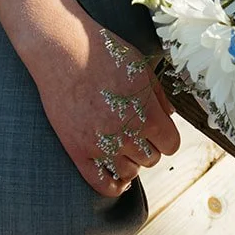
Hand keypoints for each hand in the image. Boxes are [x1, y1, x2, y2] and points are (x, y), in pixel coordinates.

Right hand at [33, 18, 180, 197]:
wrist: (63, 49)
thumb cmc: (102, 52)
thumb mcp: (140, 66)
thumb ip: (158, 95)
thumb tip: (170, 117)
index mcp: (146, 111)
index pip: (171, 145)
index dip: (166, 137)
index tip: (158, 130)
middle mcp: (126, 132)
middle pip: (151, 158)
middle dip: (148, 145)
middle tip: (135, 129)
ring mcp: (101, 145)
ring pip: (130, 172)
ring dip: (131, 161)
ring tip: (123, 145)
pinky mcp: (78, 151)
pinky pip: (103, 184)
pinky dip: (115, 185)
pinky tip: (118, 178)